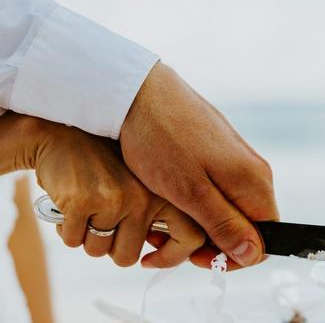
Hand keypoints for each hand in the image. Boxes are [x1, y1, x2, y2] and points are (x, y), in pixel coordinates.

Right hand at [24, 115, 204, 267]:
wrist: (65, 133)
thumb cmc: (106, 163)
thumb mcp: (145, 181)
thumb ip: (160, 213)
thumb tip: (162, 252)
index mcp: (167, 192)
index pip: (191, 238)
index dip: (171, 258)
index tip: (150, 259)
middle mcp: (145, 197)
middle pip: (128, 256)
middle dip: (111, 248)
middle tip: (105, 225)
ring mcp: (115, 199)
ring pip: (98, 251)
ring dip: (88, 238)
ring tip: (89, 209)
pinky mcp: (83, 202)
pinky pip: (73, 241)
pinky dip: (68, 230)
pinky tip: (71, 205)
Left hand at [120, 62, 277, 269]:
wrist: (138, 92)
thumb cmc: (162, 140)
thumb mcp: (190, 192)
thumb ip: (225, 225)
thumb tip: (254, 255)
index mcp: (254, 182)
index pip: (265, 238)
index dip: (234, 257)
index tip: (196, 257)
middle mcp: (253, 172)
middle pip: (246, 226)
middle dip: (210, 244)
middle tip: (167, 243)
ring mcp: (235, 160)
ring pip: (228, 211)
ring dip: (197, 227)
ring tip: (157, 227)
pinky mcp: (218, 153)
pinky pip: (216, 192)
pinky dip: (192, 206)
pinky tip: (164, 203)